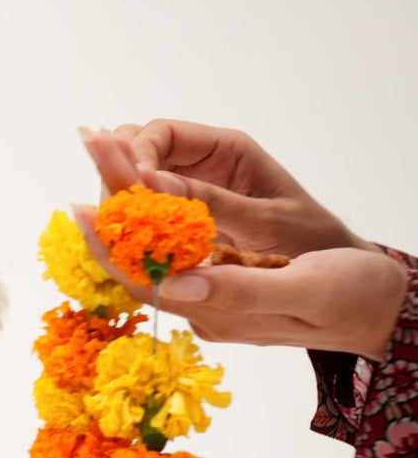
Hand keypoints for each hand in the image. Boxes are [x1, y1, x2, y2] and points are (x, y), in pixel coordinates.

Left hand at [76, 121, 404, 360]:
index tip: (78, 205)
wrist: (378, 311)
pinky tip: (139, 179)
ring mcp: (207, 293)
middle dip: (110, 204)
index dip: (109, 241)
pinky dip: (154, 208)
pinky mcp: (219, 277)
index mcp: (216, 311)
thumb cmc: (351, 296)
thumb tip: (174, 283)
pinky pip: (172, 243)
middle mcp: (200, 305)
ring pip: (150, 246)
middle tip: (91, 145)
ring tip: (104, 149)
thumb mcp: (305, 290)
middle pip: (137, 256)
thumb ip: (239, 292)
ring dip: (127, 200)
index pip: (143, 276)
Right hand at [82, 121, 375, 256]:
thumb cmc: (311, 242)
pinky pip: (141, 216)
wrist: (334, 272)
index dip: (135, 155)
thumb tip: (148, 184)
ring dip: (116, 202)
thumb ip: (208, 203)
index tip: (127, 190)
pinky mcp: (180, 223)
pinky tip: (120, 245)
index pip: (162, 134)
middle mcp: (202, 165)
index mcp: (228, 151)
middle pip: (137, 151)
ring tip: (109, 230)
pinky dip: (126, 227)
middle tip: (108, 212)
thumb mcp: (265, 222)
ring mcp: (188, 193)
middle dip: (115, 176)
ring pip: (131, 182)